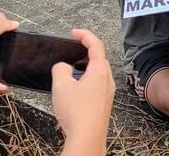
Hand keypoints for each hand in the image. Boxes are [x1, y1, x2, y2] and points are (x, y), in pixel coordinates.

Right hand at [52, 29, 113, 155]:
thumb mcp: (61, 85)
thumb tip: (63, 67)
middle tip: (74, 46)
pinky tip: (76, 86)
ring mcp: (107, 91)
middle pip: (100, 57)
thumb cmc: (77, 112)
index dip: (85, 35)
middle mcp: (107, 79)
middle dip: (87, 49)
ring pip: (99, 71)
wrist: (87, 137)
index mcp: (100, 70)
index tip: (74, 32)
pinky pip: (97, 84)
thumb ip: (60, 70)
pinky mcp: (104, 103)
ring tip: (72, 66)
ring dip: (87, 65)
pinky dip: (88, 78)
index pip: (96, 45)